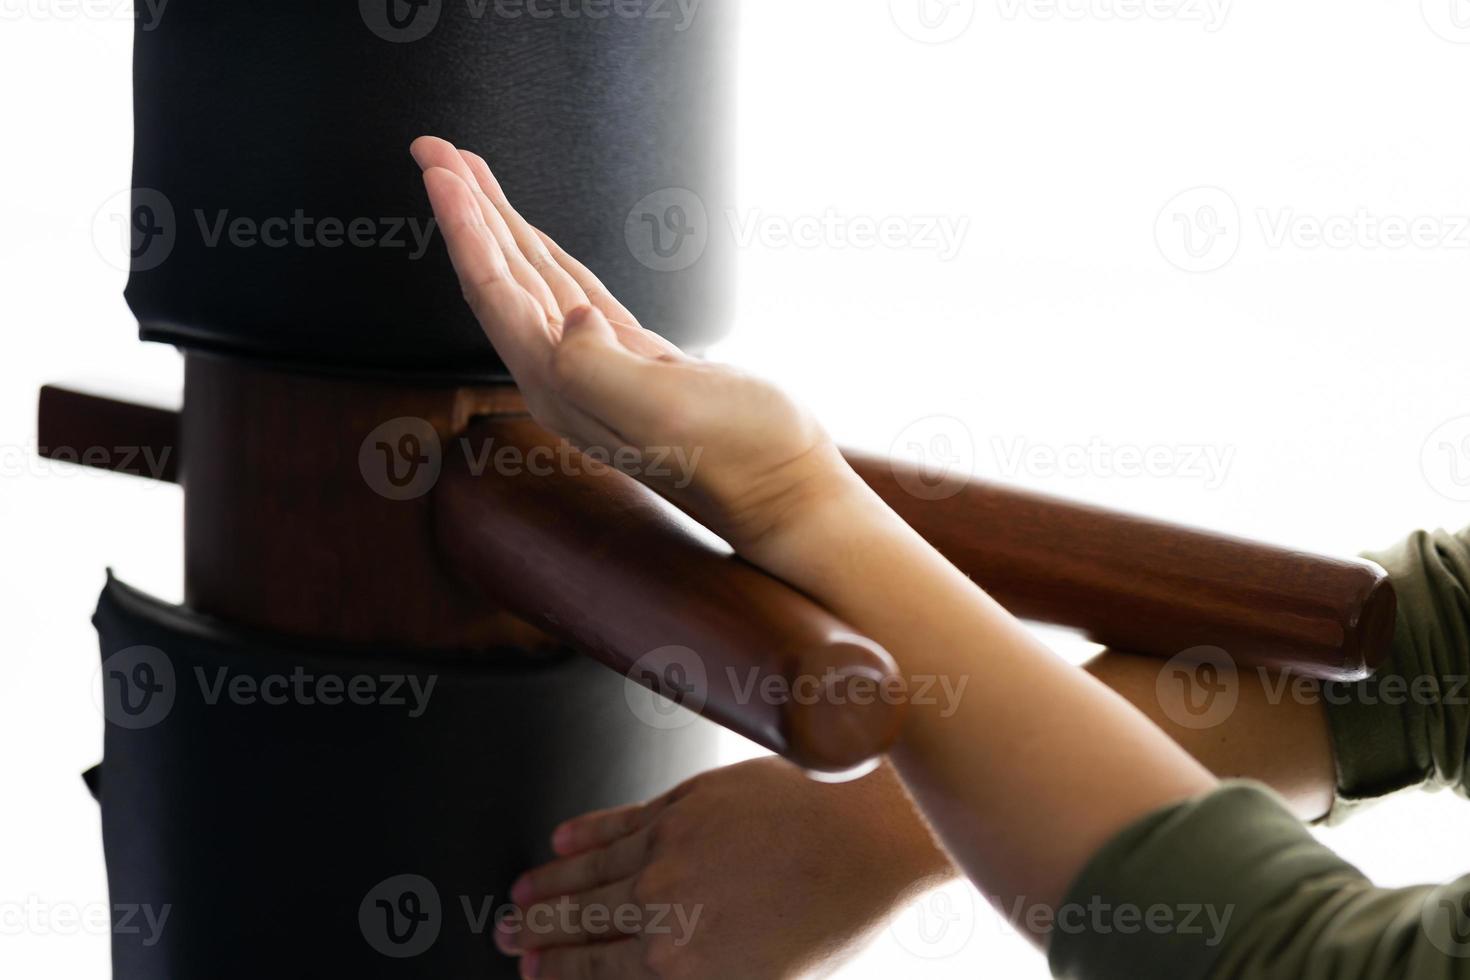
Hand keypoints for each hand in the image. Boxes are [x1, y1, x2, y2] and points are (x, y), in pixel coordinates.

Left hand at [410, 136, 858, 557]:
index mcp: (561, 387)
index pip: (494, 294)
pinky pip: (574, 293)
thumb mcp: (664, 410)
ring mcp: (598, 369)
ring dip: (498, 226)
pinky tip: (531, 235)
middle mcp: (565, 379)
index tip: (441, 169)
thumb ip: (600, 367)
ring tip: (467, 174)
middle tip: (435, 150)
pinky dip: (547, 255)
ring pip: (532, 281)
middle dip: (465, 212)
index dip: (463, 228)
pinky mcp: (634, 360)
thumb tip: (572, 319)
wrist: (787, 489)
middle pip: (497, 280)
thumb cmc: (739, 455)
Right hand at [494, 758, 954, 979]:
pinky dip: (587, 830)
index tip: (531, 973)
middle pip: (581, 920)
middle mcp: (660, 904)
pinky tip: (564, 837)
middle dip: (538, 932)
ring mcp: (668, 846)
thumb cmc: (834, 914)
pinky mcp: (685, 800)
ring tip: (522, 893)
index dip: (557, 973)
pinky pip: (621, 818)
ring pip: (590, 868)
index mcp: (679, 962)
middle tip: (506, 934)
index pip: (596, 971)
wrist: (868, 835)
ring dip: (550, 883)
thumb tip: (649, 972)